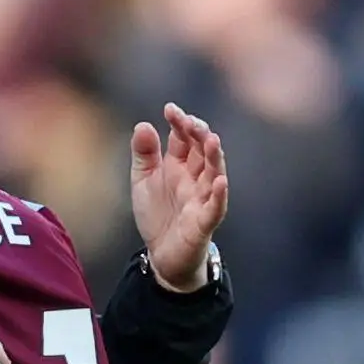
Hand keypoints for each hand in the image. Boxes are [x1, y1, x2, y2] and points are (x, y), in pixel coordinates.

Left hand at [129, 103, 228, 291]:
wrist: (161, 255)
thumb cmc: (158, 214)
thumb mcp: (143, 180)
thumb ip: (144, 154)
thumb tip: (143, 124)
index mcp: (179, 166)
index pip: (183, 139)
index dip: (179, 124)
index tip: (170, 109)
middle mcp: (194, 178)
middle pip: (202, 151)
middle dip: (198, 134)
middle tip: (190, 121)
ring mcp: (202, 199)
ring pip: (214, 174)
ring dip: (214, 157)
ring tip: (212, 139)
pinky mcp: (204, 222)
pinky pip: (215, 207)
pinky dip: (219, 195)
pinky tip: (220, 181)